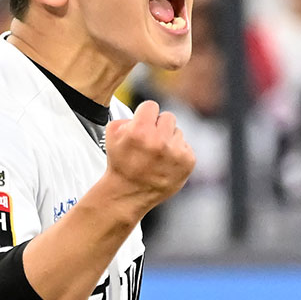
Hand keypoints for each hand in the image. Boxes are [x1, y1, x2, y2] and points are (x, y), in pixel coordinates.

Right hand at [103, 100, 194, 214]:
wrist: (128, 194)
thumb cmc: (120, 164)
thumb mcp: (112, 135)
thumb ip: (128, 117)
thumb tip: (144, 112)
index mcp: (140, 131)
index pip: (152, 106)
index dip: (145, 115)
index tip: (143, 124)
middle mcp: (160, 141)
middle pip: (168, 117)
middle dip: (159, 127)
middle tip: (150, 141)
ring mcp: (176, 152)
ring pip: (177, 132)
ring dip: (168, 140)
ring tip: (156, 155)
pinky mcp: (188, 162)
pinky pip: (185, 146)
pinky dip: (177, 153)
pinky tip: (165, 163)